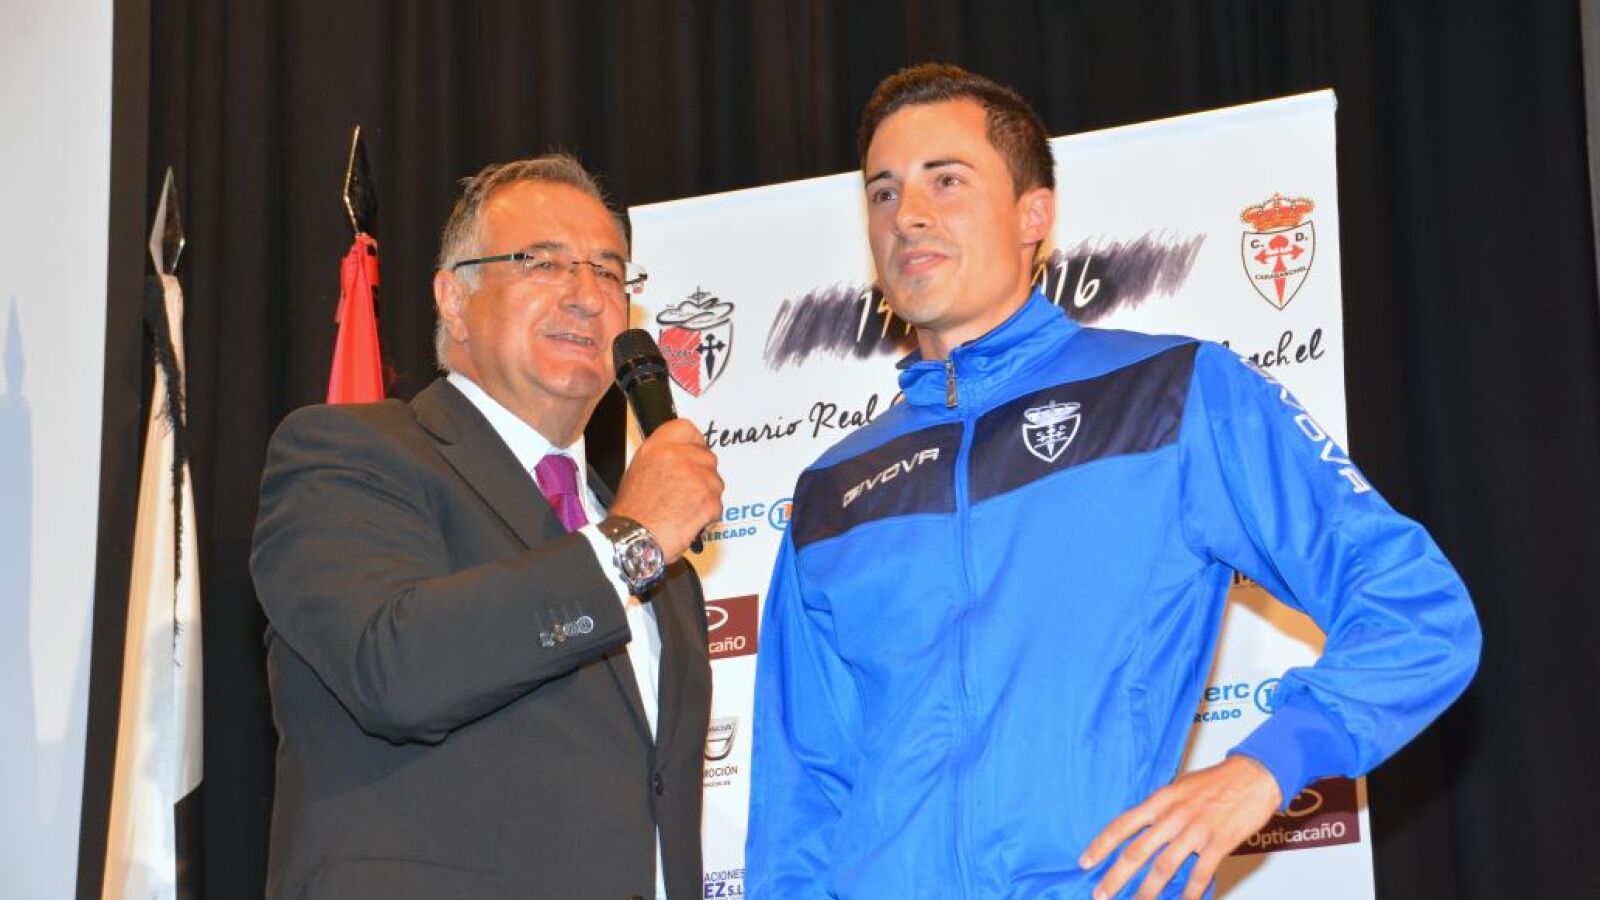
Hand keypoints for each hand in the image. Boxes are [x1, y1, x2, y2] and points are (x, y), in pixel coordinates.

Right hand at [610, 419, 723, 562]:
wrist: (633, 540)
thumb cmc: (632, 514)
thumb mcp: (638, 471)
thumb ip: (662, 458)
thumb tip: (678, 456)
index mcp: (658, 447)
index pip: (687, 429)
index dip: (694, 442)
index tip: (695, 450)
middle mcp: (679, 457)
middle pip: (707, 457)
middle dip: (702, 475)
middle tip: (687, 491)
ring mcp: (697, 477)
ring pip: (716, 482)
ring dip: (706, 496)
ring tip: (683, 508)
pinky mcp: (709, 499)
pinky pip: (718, 504)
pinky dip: (708, 514)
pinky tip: (689, 519)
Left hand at [1079, 755, 1281, 899]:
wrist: (1255, 775)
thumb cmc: (1217, 780)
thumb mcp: (1180, 786)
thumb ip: (1161, 807)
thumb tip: (1143, 825)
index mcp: (1161, 800)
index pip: (1122, 824)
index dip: (1101, 844)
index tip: (1085, 861)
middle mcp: (1173, 816)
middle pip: (1137, 851)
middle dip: (1115, 876)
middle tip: (1100, 894)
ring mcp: (1196, 830)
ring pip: (1164, 867)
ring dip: (1148, 891)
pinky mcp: (1218, 843)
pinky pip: (1200, 874)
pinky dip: (1191, 893)